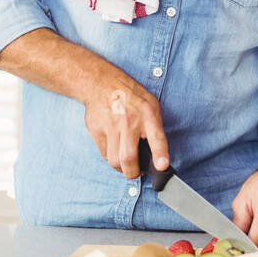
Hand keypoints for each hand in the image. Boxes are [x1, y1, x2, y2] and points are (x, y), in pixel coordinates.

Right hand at [81, 62, 167, 178]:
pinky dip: (110, 156)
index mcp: (148, 114)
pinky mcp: (96, 130)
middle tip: (136, 171)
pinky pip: (104, 153)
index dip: (160, 154)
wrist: (102, 83)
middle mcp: (128, 121)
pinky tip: (114, 147)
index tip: (161, 166)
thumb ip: (155, 129)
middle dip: (133, 173)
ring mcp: (110, 126)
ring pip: (114, 161)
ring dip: (121, 167)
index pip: (156, 138)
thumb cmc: (132, 97)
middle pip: (128, 158)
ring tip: (125, 162)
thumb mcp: (151, 106)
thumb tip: (157, 156)